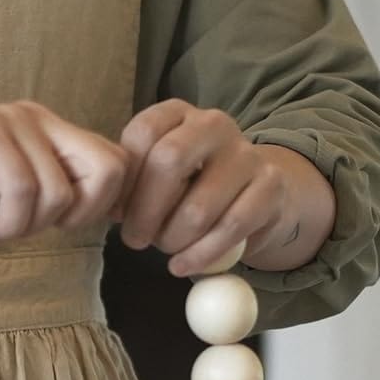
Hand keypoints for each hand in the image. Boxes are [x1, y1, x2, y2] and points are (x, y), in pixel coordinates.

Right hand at [0, 101, 128, 242]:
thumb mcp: (12, 195)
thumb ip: (55, 193)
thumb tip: (108, 216)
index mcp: (50, 128)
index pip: (117, 164)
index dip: (100, 206)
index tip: (58, 224)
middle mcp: (36, 116)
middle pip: (107, 170)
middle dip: (77, 215)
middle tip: (33, 225)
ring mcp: (9, 120)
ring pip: (58, 191)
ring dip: (28, 225)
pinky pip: (21, 190)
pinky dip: (7, 222)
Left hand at [118, 101, 332, 276]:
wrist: (256, 197)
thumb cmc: (193, 188)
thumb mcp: (160, 176)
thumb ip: (135, 182)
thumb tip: (110, 206)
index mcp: (179, 114)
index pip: (143, 134)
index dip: (125, 180)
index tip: (117, 213)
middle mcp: (214, 124)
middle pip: (169, 161)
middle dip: (145, 211)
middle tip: (135, 240)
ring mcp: (246, 154)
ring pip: (199, 205)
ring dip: (173, 238)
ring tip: (166, 250)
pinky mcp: (270, 187)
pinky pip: (230, 228)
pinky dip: (200, 255)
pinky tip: (182, 265)